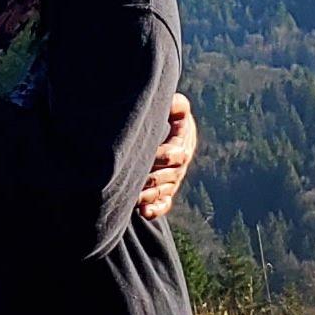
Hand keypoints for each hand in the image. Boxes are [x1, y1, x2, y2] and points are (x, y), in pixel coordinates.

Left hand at [137, 91, 197, 221]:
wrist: (175, 135)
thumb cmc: (171, 119)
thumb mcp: (177, 109)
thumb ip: (177, 105)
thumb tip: (174, 102)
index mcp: (181, 146)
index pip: (174, 155)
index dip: (161, 156)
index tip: (145, 154)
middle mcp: (179, 167)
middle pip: (168, 177)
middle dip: (151, 179)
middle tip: (133, 179)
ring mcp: (173, 182)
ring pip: (163, 192)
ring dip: (149, 195)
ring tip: (133, 197)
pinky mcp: (166, 193)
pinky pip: (164, 205)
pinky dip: (155, 210)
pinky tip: (143, 212)